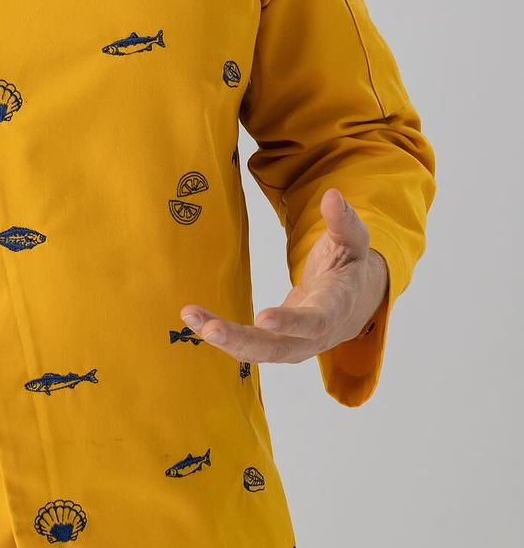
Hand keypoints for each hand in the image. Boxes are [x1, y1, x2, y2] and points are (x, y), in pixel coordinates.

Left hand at [179, 188, 388, 364]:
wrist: (355, 304)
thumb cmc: (349, 268)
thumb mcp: (352, 240)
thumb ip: (343, 220)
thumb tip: (333, 196)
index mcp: (335, 308)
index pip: (314, 320)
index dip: (290, 322)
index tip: (262, 318)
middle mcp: (314, 336)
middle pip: (278, 347)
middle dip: (243, 340)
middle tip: (210, 330)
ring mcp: (295, 345)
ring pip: (259, 352)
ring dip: (225, 340)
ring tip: (191, 320)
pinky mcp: (277, 345)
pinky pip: (249, 347)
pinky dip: (223, 337)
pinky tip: (195, 322)